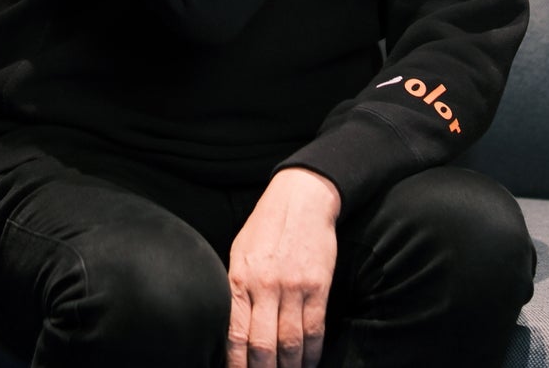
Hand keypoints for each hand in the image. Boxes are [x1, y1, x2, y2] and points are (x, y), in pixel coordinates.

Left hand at [227, 168, 340, 367]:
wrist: (301, 198)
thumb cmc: (266, 225)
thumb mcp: (239, 251)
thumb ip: (236, 288)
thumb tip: (230, 326)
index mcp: (240, 277)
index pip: (235, 334)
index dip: (236, 364)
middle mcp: (265, 285)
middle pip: (262, 346)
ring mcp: (293, 287)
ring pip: (290, 344)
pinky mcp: (318, 287)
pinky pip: (314, 331)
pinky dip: (312, 355)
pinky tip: (308, 365)